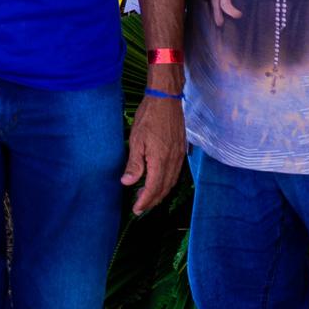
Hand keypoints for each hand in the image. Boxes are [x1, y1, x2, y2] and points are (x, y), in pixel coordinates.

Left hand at [121, 94, 185, 213]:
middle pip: (164, 188)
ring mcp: (179, 155)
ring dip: (160, 192)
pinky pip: (176, 172)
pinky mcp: (181, 150)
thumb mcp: (136, 140)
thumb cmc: (149, 117)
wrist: (166, 99)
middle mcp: (173, 161)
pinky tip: (158, 180)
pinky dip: (167, 182)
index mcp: (160, 160)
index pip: (153, 188)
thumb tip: (127, 183)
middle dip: (152, 200)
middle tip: (140, 207)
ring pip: (171, 182)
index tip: (136, 209)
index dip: (145, 201)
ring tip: (147, 196)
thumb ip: (134, 164)